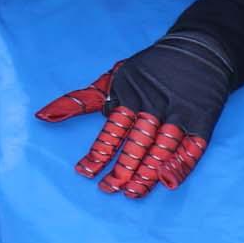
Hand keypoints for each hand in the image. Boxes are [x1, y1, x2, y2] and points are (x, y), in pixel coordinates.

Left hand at [35, 33, 232, 197]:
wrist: (199, 49)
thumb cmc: (150, 68)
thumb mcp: (114, 78)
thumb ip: (82, 101)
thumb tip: (41, 116)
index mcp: (130, 97)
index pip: (112, 131)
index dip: (99, 153)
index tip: (85, 172)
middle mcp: (153, 107)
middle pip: (135, 145)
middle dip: (121, 170)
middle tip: (107, 189)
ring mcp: (179, 114)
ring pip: (160, 149)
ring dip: (146, 173)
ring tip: (132, 193)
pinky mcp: (202, 120)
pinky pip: (192, 147)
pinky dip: (181, 165)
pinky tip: (168, 182)